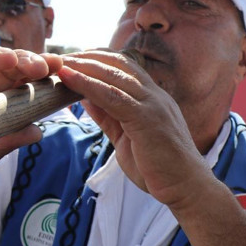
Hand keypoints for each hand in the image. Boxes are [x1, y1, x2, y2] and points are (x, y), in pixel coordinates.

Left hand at [58, 50, 210, 208]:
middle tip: (59, 57)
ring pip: (114, 76)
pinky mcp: (147, 119)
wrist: (186, 188)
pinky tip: (69, 80)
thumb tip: (86, 99)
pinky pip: (113, 97)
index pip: (123, 66)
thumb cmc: (158, 167)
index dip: (96, 59)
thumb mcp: (126, 136)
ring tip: (59, 64)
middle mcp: (154, 95)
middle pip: (117, 64)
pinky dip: (88, 85)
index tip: (72, 59)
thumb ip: (109, 116)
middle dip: (86, 57)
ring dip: (83, 67)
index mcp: (151, 97)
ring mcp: (152, 104)